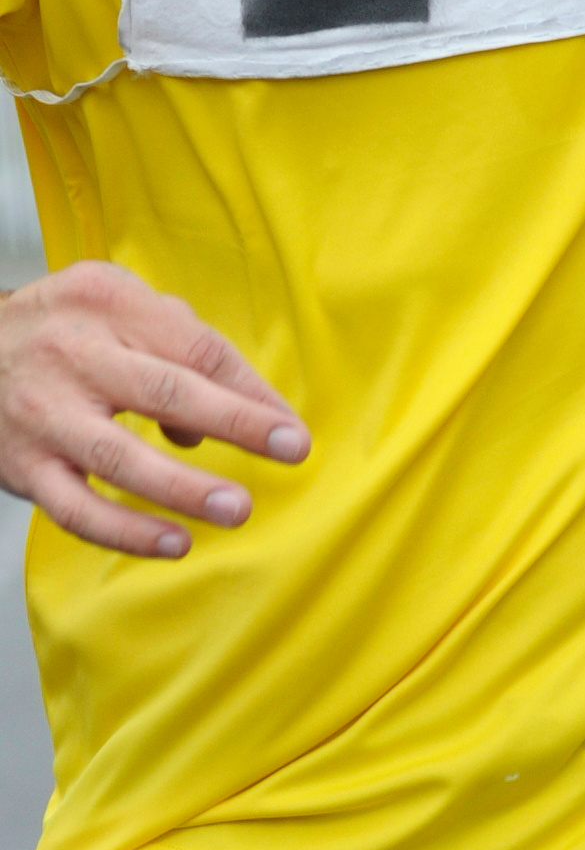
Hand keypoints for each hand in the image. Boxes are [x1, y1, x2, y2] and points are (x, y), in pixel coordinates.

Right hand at [0, 263, 309, 557]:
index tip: (292, 429)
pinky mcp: (22, 467)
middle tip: (290, 449)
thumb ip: (176, 347)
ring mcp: (43, 415)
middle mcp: (72, 355)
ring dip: (182, 488)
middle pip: (164, 390)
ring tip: (237, 509)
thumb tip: (209, 425)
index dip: (250, 391)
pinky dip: (125, 533)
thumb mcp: (116, 307)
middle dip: (234, 422)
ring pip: (117, 458)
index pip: (196, 348)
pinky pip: (76, 510)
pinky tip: (174, 545)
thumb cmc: (60, 330)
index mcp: (107, 304)